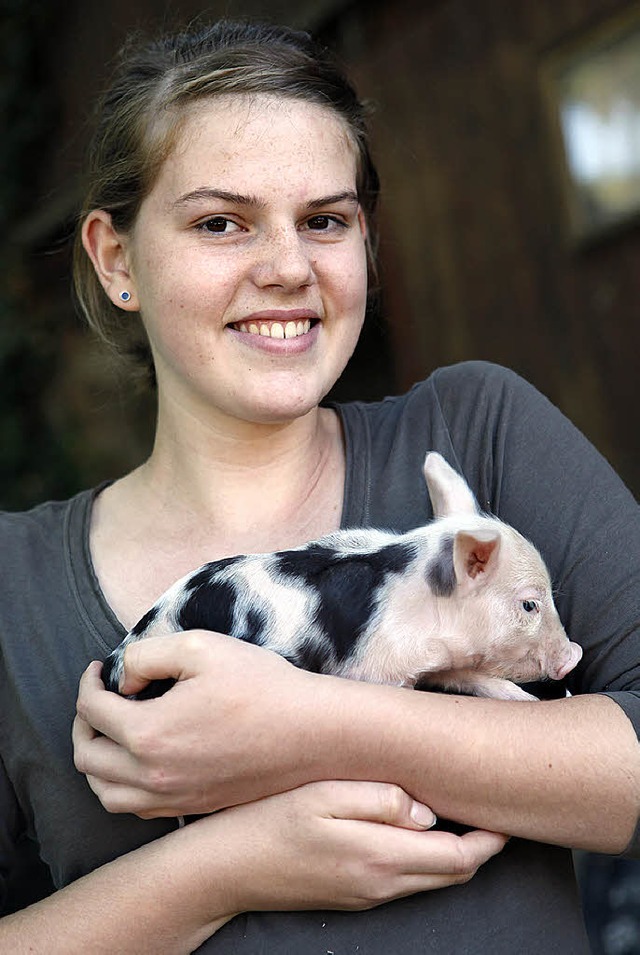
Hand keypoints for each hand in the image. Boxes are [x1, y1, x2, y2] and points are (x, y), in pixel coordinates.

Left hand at [73, 630, 321, 815]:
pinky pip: (135, 808)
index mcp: (149, 734)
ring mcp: (174, 798)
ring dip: (96, 760)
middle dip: (84, 722)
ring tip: (110, 732)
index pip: (92, 710)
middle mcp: (154, 775)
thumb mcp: (200, 646)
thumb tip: (124, 680)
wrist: (312, 733)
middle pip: (87, 757)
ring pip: (105, 793)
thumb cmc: (261, 685)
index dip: (89, 683)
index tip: (99, 668)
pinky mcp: (193, 807)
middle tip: (99, 697)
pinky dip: (121, 785)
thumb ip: (146, 655)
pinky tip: (139, 760)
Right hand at [193, 780, 508, 912]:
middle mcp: (380, 886)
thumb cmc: (272, 822)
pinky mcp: (352, 897)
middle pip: (451, 875)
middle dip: (480, 848)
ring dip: (453, 854)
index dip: (490, 840)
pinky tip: (417, 831)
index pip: (458, 859)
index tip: (505, 814)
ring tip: (461, 816)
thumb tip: (425, 812)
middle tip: (492, 811)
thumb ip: (381, 799)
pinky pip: (405, 881)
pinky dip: (425, 861)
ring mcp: (366, 896)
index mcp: (379, 859)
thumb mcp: (325, 795)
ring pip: (430, 880)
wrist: (226, 870)